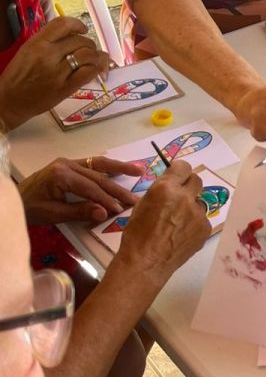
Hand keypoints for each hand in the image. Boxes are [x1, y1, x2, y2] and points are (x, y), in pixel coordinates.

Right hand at [0, 17, 110, 128]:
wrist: (10, 101)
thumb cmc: (19, 76)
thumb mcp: (28, 50)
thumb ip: (49, 41)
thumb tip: (74, 35)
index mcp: (36, 42)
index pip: (63, 24)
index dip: (78, 24)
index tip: (82, 29)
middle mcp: (48, 54)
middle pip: (80, 40)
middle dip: (89, 44)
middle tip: (87, 50)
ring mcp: (57, 72)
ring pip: (88, 55)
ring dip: (95, 56)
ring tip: (92, 60)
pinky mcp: (66, 88)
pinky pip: (90, 72)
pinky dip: (97, 69)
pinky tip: (95, 70)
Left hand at [18, 156, 142, 224]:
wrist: (15, 199)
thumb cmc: (31, 208)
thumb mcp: (53, 214)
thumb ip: (79, 212)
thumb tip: (104, 213)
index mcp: (61, 174)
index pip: (91, 188)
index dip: (107, 200)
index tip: (121, 210)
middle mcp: (67, 164)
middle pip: (98, 176)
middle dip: (117, 189)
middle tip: (135, 198)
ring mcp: (68, 162)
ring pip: (98, 165)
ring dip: (119, 168)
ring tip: (139, 170)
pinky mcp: (69, 165)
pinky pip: (92, 164)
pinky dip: (108, 167)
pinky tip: (121, 168)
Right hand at [115, 159, 210, 285]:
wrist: (146, 262)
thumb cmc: (137, 234)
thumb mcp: (143, 204)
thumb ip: (161, 191)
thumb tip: (172, 184)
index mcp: (166, 188)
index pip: (183, 167)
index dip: (179, 171)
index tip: (177, 176)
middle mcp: (185, 198)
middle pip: (197, 180)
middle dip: (188, 185)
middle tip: (180, 196)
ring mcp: (198, 214)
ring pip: (200, 202)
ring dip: (191, 206)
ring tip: (177, 221)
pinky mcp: (205, 229)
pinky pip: (202, 219)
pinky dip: (194, 223)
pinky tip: (181, 234)